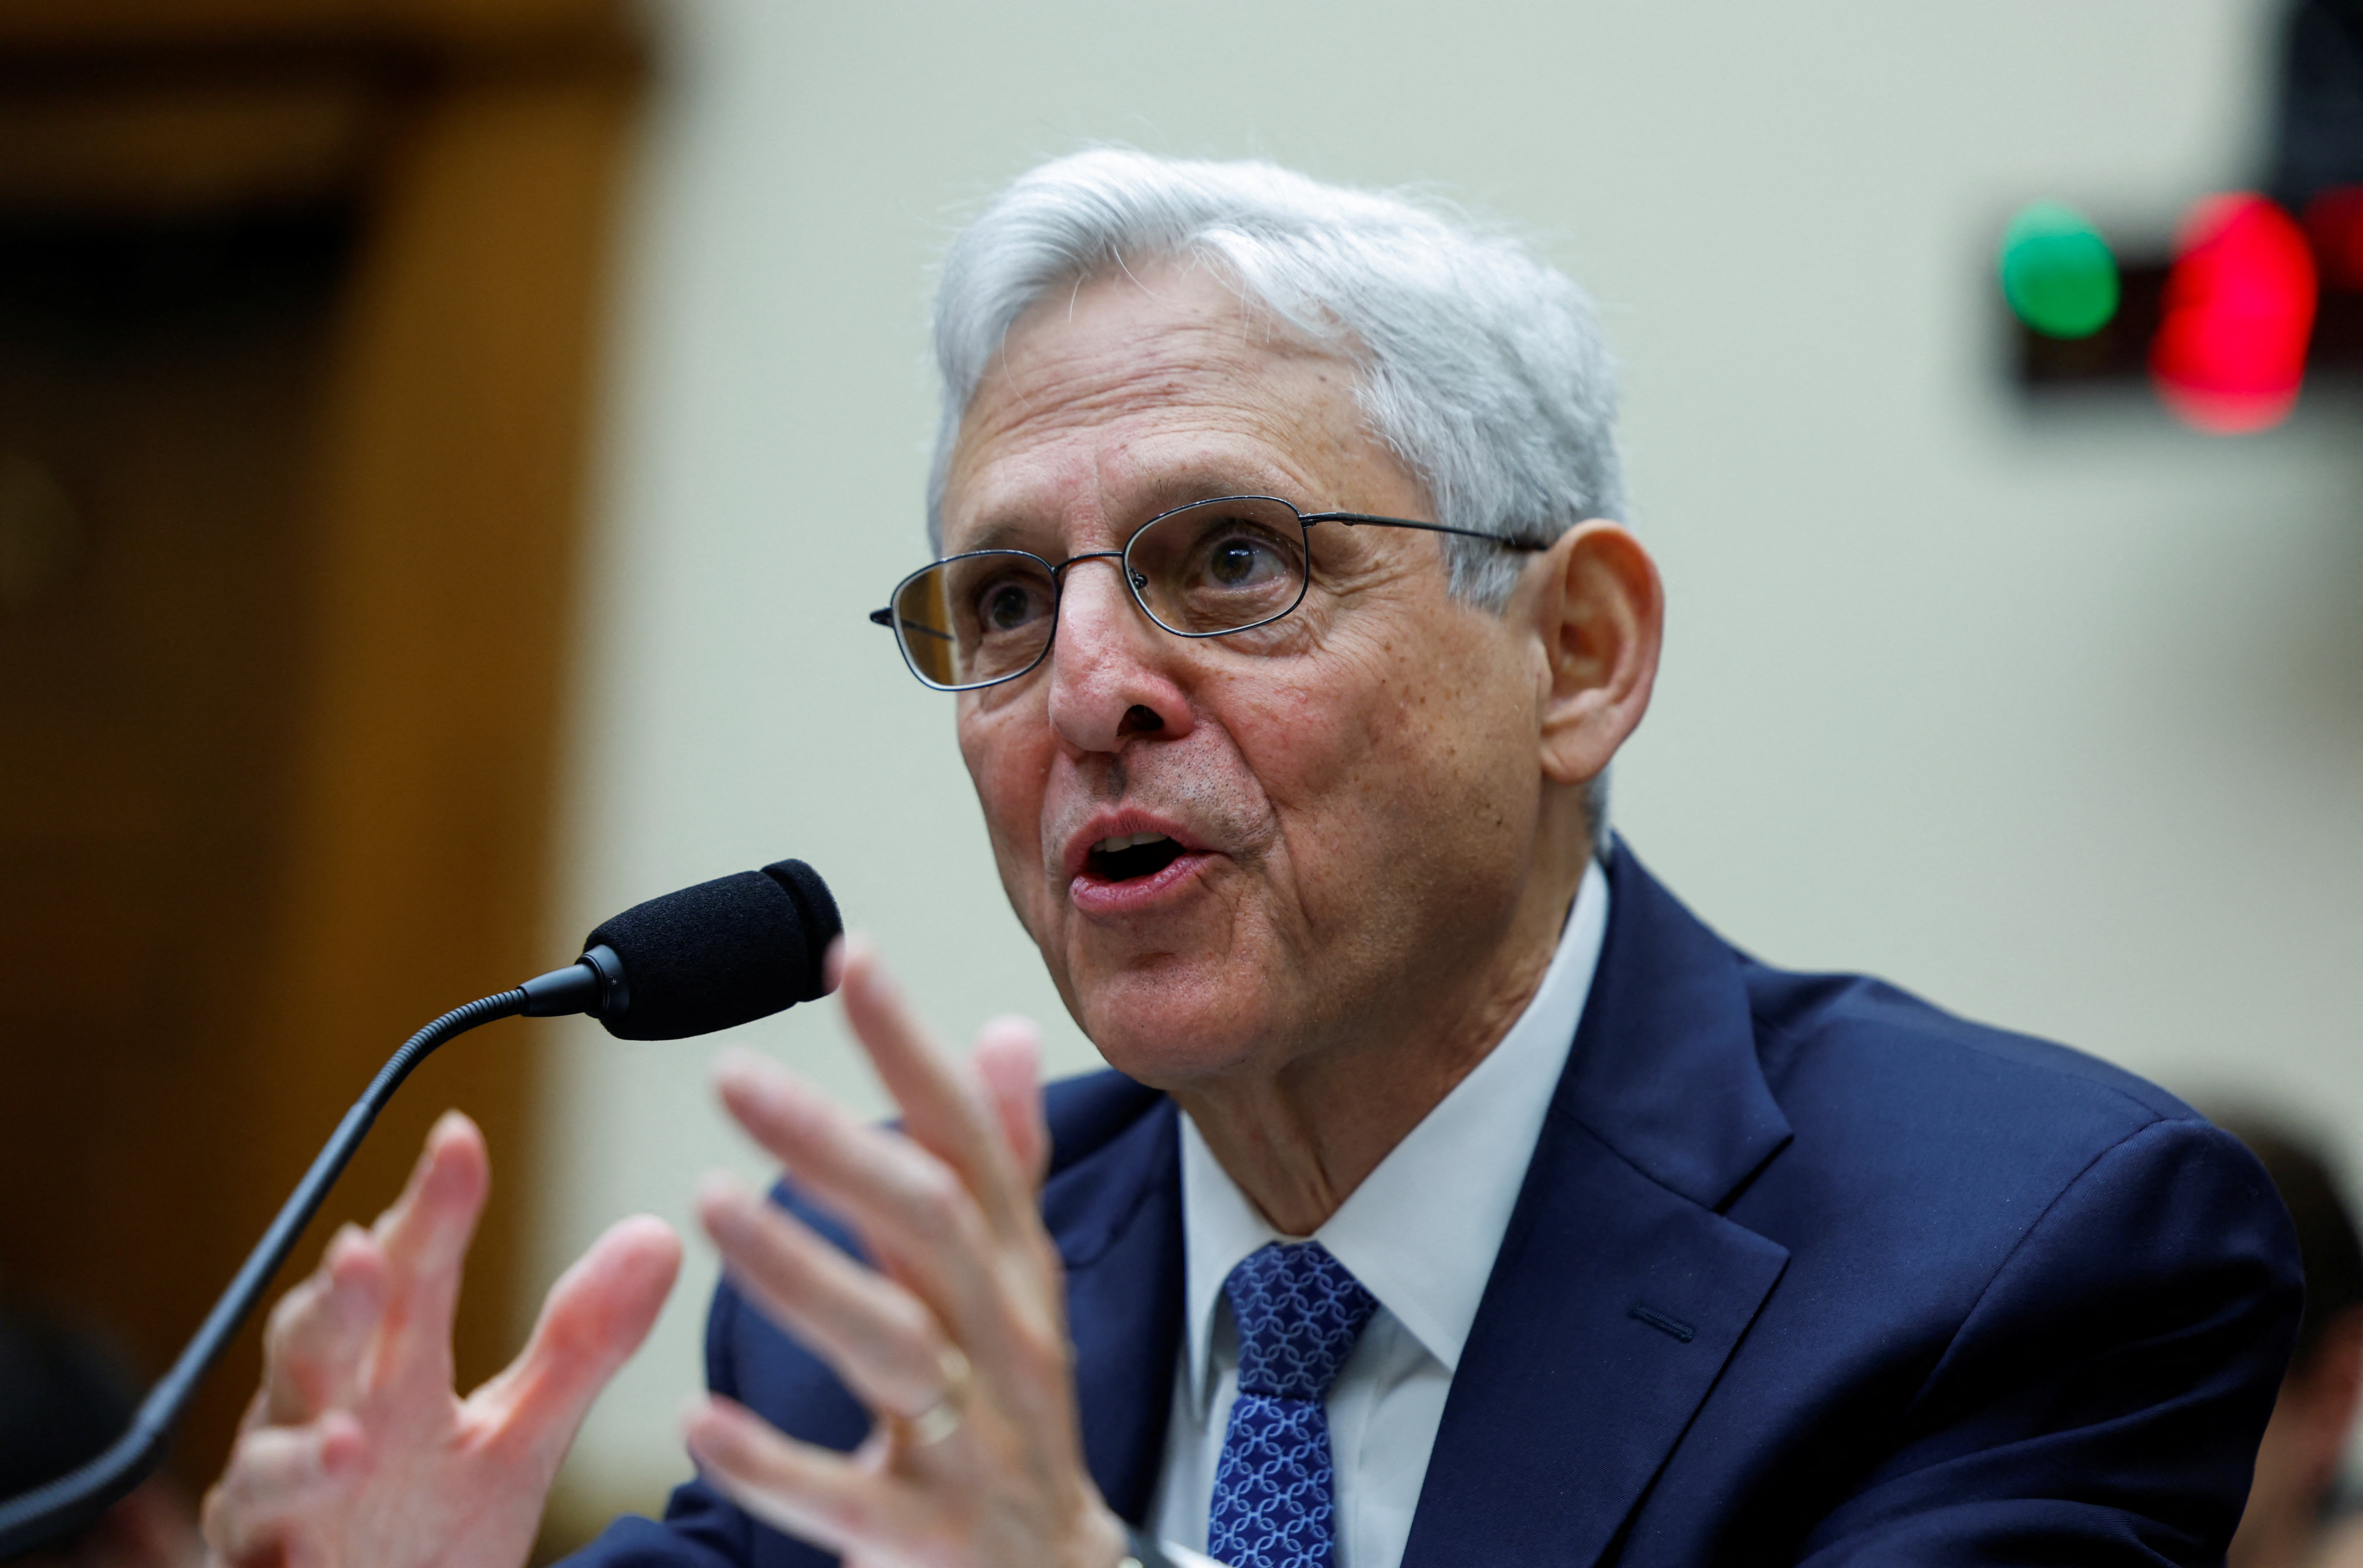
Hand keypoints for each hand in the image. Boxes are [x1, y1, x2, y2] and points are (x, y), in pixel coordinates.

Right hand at [201, 1111, 681, 1567]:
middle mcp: (319, 1417)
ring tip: (352, 1428)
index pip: (411, 1273)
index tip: (459, 1138)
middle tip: (366, 1248)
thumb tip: (659, 1234)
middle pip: (319, 1342)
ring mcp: (276, 1497)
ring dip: (304, 1439)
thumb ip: (581, 1344)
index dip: (431, 1208)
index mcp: (388, 1373)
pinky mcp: (255, 1565)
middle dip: (342, 1298)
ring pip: (269, 1453)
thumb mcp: (520, 1437)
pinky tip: (316, 1509)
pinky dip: (280, 1526)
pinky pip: (252, 1546)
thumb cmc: (426, 1523)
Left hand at [685, 936, 1129, 1567]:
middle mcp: (1004, 1342)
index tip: (848, 956)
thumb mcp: (1024, 1283)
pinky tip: (696, 1422)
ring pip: (891, 1344)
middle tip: (731, 1073)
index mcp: (1015, 1275)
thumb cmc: (1020, 1413)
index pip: (968, 1141)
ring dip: (799, 1272)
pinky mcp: (933, 1537)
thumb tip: (1001, 1031)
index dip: (911, 1049)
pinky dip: (776, 1464)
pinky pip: (849, 1501)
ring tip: (705, 1203)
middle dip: (835, 1143)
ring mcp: (975, 1442)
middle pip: (928, 1225)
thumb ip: (1006, 1163)